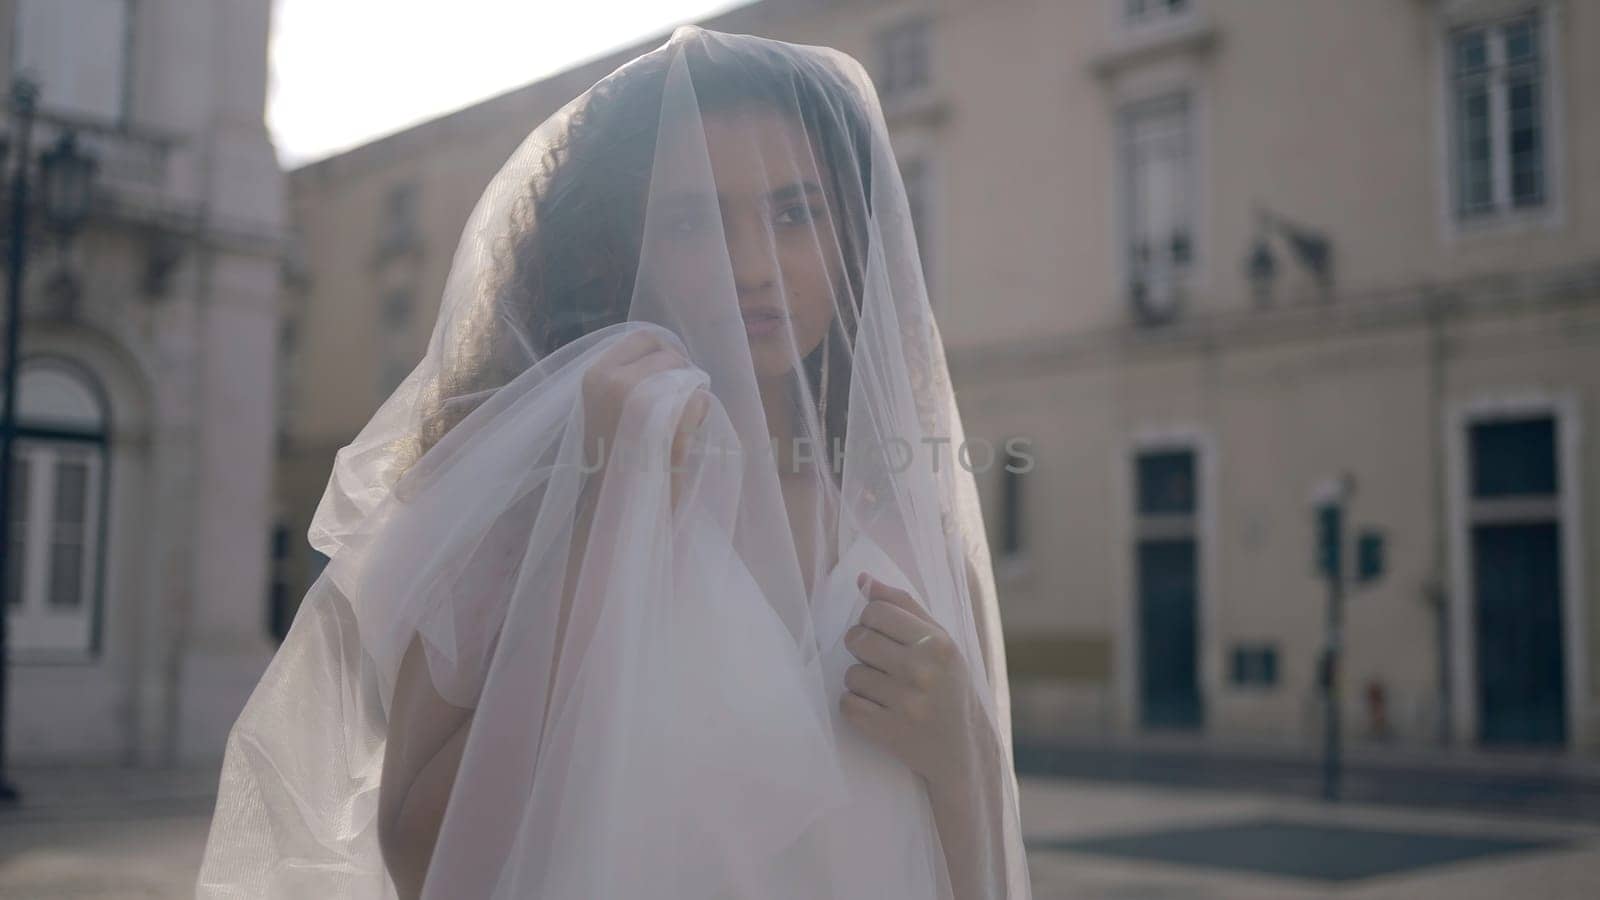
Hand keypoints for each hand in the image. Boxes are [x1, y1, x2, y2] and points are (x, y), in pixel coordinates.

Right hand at [579, 331, 707, 503]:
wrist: (613, 507)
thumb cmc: (613, 458)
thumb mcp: (604, 406)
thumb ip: (625, 376)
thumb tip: (665, 353)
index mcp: (595, 374)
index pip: (644, 337)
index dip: (664, 353)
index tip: (670, 375)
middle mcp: (615, 382)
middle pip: (670, 354)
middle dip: (682, 373)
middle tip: (680, 400)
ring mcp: (641, 401)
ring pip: (687, 374)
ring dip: (694, 392)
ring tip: (683, 418)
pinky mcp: (668, 425)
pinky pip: (700, 400)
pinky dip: (702, 412)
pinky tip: (690, 430)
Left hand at [840, 573, 978, 786]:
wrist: (961, 749)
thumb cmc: (948, 686)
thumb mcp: (940, 642)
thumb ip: (903, 606)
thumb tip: (863, 580)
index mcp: (937, 643)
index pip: (876, 611)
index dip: (871, 620)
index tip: (881, 634)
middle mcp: (922, 670)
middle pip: (857, 639)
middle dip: (861, 648)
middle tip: (880, 662)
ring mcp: (905, 703)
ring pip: (850, 674)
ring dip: (860, 680)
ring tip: (884, 689)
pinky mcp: (888, 731)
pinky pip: (847, 705)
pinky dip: (855, 706)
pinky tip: (877, 709)